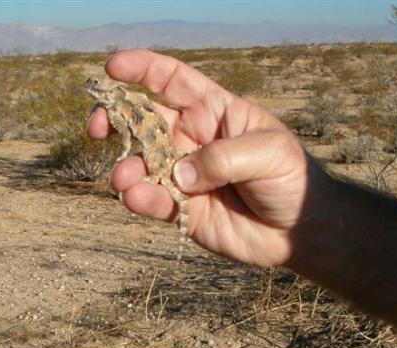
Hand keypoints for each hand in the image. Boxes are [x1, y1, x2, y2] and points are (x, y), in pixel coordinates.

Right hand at [87, 50, 330, 266]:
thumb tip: (178, 173)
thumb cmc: (290, 178)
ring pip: (141, 164)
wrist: (298, 230)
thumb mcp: (268, 153)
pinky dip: (140, 199)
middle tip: (98, 128)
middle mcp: (191, 139)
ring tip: (123, 179)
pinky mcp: (180, 208)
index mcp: (213, 110)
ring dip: (125, 168)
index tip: (112, 68)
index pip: (171, 81)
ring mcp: (183, 174)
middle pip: (143, 120)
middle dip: (115, 119)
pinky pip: (152, 200)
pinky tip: (136, 198)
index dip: (141, 69)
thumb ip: (222, 157)